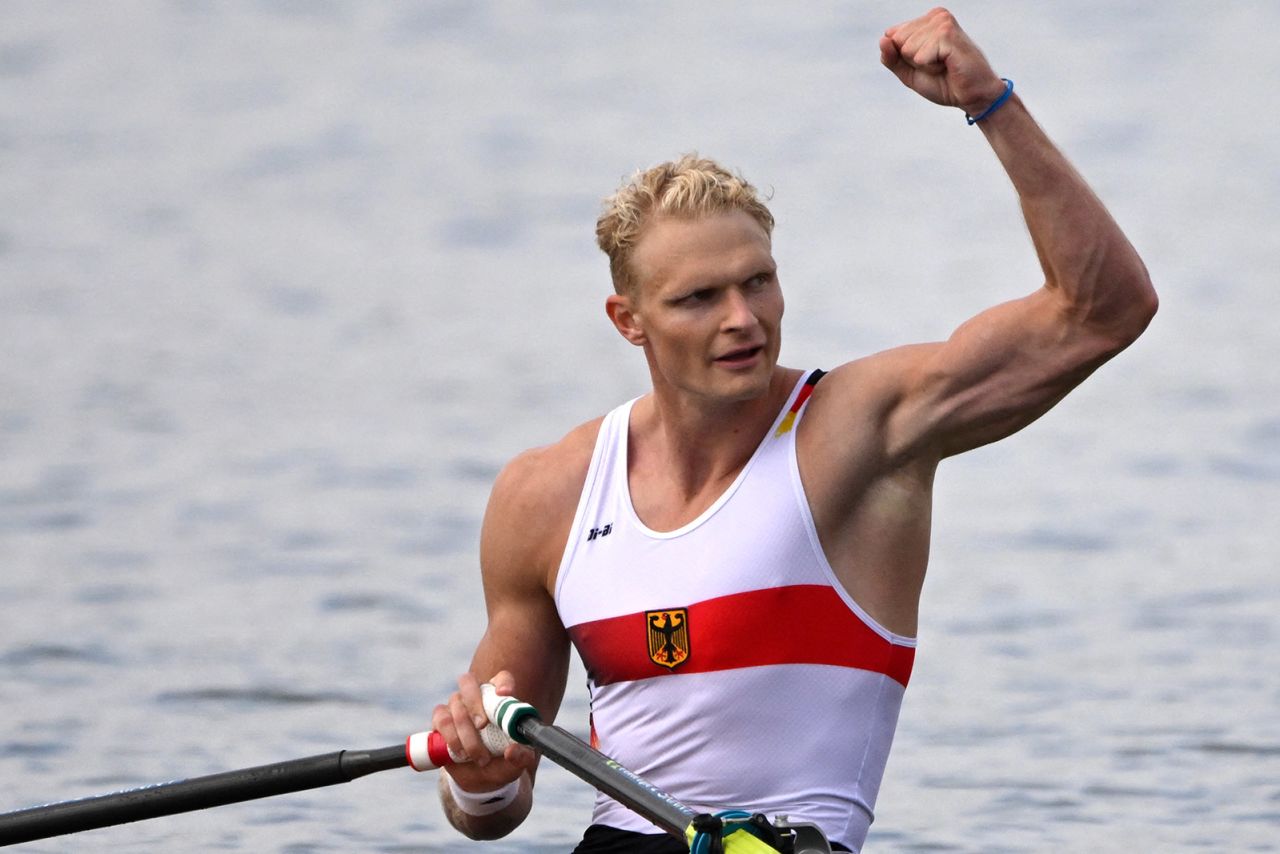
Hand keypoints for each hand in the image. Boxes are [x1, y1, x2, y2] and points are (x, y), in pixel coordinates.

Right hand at [431, 670, 536, 791]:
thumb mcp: (518, 763)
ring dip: (465, 733)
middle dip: (474, 703)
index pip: (501, 678)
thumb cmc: (503, 762)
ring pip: (455, 706)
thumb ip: (522, 756)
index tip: (505, 694)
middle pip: (468, 682)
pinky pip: (440, 720)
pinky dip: (450, 737)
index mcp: (499, 699)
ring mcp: (456, 706)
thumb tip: (512, 750)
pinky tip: (459, 753)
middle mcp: (476, 696)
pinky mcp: (441, 720)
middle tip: (481, 725)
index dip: (502, 682)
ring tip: (476, 756)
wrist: (481, 778)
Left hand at [879, 8, 1005, 115]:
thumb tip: (882, 40)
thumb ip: (891, 58)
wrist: (972, 96)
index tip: (927, 62)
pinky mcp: (947, 34)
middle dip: (913, 61)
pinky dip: (930, 68)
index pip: (891, 36)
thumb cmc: (944, 82)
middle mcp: (935, 16)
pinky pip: (919, 56)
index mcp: (926, 21)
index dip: (904, 59)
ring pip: (907, 49)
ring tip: (944, 65)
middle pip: (897, 42)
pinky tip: (948, 65)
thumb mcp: (909, 72)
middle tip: (937, 65)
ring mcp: (942, 22)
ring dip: (923, 65)